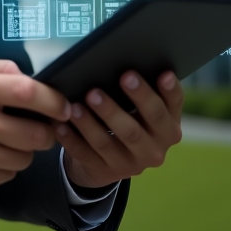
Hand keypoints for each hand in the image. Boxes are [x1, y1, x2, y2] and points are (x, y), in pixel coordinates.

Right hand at [0, 55, 70, 196]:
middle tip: (36, 129)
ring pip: (24, 158)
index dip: (53, 101)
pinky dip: (4, 166)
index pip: (27, 92)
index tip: (63, 106)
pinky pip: (8, 174)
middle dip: (44, 132)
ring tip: (3, 141)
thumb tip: (33, 79)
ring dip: (22, 150)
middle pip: (35, 133)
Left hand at [56, 70, 182, 189]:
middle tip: (98, 90)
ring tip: (76, 105)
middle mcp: (154, 150)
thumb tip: (123, 57)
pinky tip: (60, 125)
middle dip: (115, 109)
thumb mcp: (142, 109)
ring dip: (90, 124)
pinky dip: (72, 139)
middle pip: (134, 129)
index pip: (169, 109)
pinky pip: (85, 155)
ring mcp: (129, 165)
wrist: (112, 160)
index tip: (162, 73)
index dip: (168, 92)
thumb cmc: (129, 118)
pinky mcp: (104, 172)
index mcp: (168, 129)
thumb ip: (141, 90)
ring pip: (107, 143)